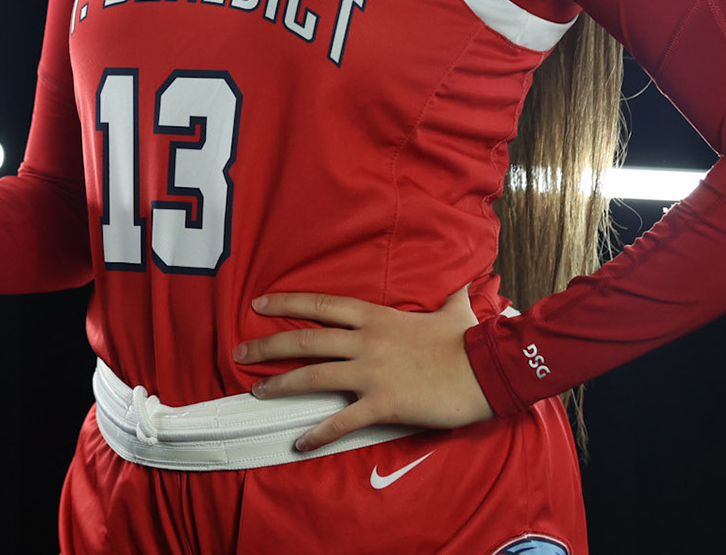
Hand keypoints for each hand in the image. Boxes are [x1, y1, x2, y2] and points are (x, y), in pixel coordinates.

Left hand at [235, 286, 493, 451]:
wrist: (486, 370)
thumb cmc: (468, 341)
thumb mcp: (454, 311)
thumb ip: (451, 297)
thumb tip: (466, 283)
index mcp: (376, 317)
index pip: (321, 306)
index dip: (287, 303)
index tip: (259, 303)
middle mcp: (365, 342)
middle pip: (305, 341)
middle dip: (267, 345)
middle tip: (239, 350)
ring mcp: (370, 373)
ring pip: (312, 376)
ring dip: (280, 385)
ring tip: (256, 391)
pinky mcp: (381, 404)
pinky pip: (341, 421)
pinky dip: (317, 433)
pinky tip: (299, 442)